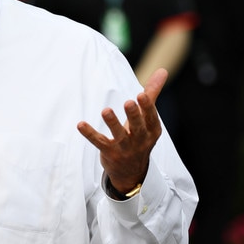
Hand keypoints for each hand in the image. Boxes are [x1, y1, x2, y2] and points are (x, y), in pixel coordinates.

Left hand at [77, 68, 167, 193]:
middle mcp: (140, 140)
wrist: (131, 173)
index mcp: (152, 130)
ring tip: (106, 111)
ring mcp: (124, 148)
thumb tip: (163, 70)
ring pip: (118, 135)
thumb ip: (152, 94)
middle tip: (128, 102)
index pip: (151, 118)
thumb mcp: (147, 119)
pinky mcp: (109, 153)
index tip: (141, 94)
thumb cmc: (139, 137)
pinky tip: (80, 124)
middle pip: (137, 127)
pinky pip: (99, 142)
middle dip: (133, 115)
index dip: (147, 107)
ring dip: (112, 123)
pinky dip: (89, 134)